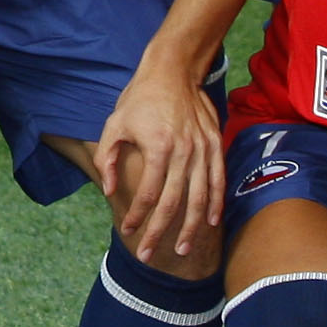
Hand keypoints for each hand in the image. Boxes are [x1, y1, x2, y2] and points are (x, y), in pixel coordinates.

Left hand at [90, 67, 222, 260]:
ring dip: (191, 227)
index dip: (137, 215)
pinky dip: (216, 204)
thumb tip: (108, 190)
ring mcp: (203, 150)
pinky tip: (210, 223)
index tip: (128, 231)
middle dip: (160, 232)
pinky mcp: (215, 146)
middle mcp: (184, 152)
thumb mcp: (114, 123)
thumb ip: (108, 158)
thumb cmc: (139, 98)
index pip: (148, 193)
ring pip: (200, 198)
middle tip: (149, 256)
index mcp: (158, 147)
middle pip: (174, 203)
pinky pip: (218, 181)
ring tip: (183, 250)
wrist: (173, 70)